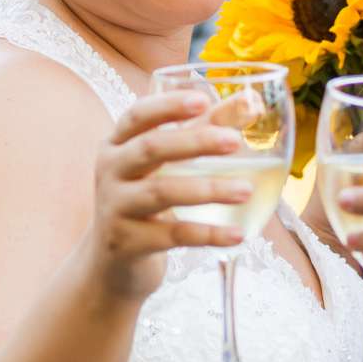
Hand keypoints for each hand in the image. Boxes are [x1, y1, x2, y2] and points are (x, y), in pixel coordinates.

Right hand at [85, 92, 251, 303]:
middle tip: (235, 142)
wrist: (113, 261)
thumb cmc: (147, 198)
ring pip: (161, 192)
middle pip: (150, 149)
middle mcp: (110, 171)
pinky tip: (237, 233)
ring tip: (245, 190)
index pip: (138, 115)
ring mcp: (115, 208)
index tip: (204, 100)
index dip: (168, 106)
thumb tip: (252, 102)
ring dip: (207, 188)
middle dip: (194, 142)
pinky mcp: (127, 243)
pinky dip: (207, 234)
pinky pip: (172, 235)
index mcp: (117, 143)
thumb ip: (206, 129)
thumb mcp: (168, 162)